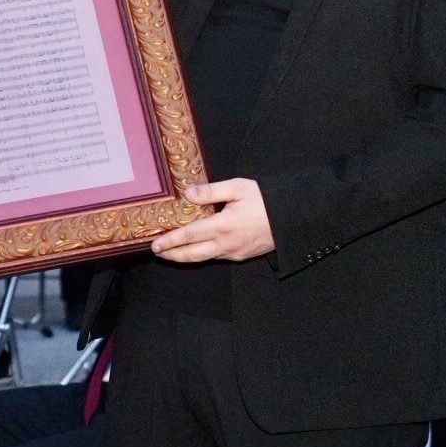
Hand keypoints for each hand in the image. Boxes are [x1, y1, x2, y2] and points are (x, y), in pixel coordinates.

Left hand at [149, 179, 275, 263]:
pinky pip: (217, 257)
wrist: (291, 218)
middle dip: (172, 255)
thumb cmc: (265, 200)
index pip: (189, 236)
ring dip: (186, 256)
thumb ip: (211, 192)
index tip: (155, 244)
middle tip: (157, 252)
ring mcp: (233, 252)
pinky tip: (197, 248)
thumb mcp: (237, 188)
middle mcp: (225, 244)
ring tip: (171, 252)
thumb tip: (187, 194)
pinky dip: (202, 254)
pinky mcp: (241, 256)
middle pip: (192, 255)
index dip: (170, 241)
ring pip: (203, 258)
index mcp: (222, 226)